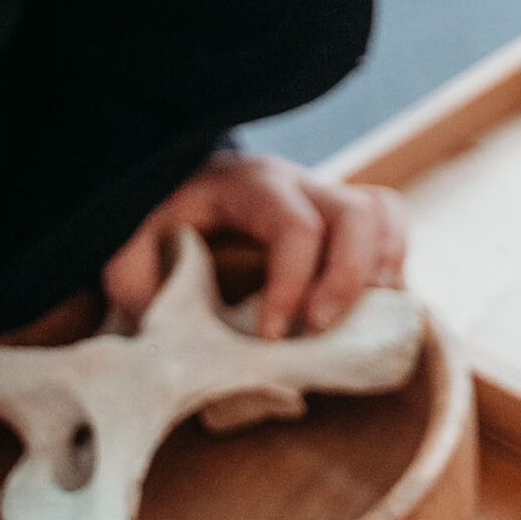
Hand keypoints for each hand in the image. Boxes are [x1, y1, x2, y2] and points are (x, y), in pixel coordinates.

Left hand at [104, 153, 407, 339]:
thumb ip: (133, 280)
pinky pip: (390, 230)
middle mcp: (299, 184)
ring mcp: (326, 198)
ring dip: (381, 272)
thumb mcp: (129, 243)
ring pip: (383, 214)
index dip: (292, 284)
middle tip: (318, 329)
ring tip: (356, 323)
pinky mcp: (342, 222)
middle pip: (357, 214)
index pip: (294, 226)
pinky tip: (366, 314)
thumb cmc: (158, 221)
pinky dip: (391, 271)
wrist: (180, 188)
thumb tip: (166, 326)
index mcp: (249, 185)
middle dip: (347, 280)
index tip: (271, 336)